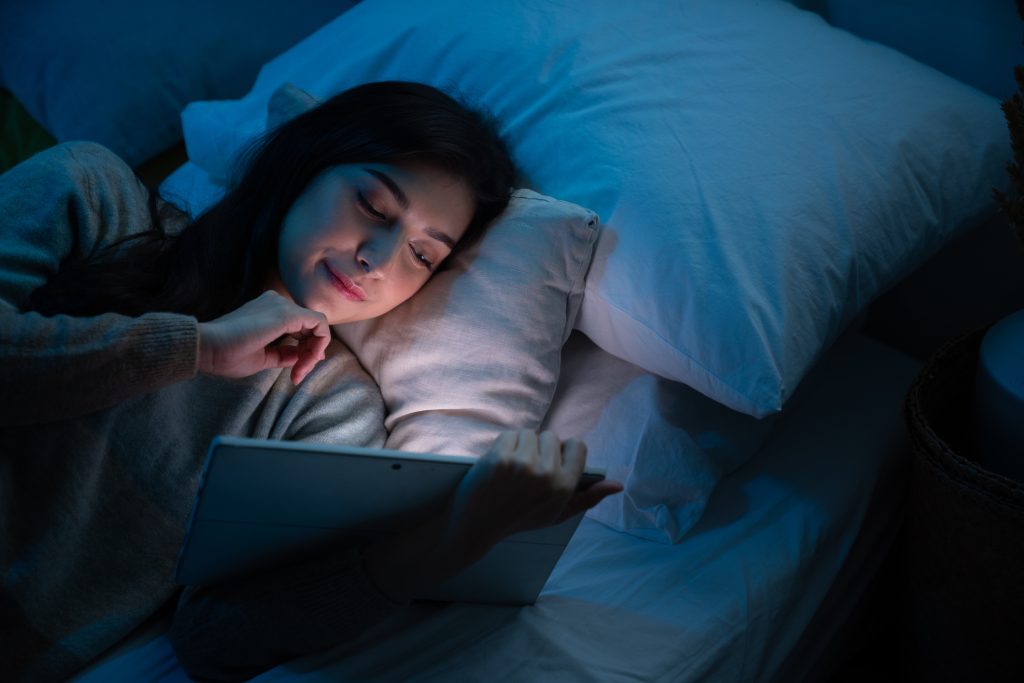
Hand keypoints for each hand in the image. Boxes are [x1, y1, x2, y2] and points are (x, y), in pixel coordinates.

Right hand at [196, 290, 329, 384]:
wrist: (208, 347)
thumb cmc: (227, 354)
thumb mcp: (262, 357)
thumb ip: (283, 354)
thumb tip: (301, 355)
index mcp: (269, 310)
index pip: (299, 328)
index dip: (305, 351)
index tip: (296, 372)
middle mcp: (277, 303)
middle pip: (310, 327)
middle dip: (310, 353)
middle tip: (298, 375)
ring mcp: (282, 306)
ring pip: (317, 326)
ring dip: (313, 353)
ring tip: (297, 373)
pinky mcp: (288, 313)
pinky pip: (320, 325)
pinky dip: (318, 345)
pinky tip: (304, 364)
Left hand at [362, 430, 621, 603]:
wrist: (476, 524)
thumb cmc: (519, 518)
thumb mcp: (556, 514)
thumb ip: (587, 498)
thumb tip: (617, 485)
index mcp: (564, 488)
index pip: (577, 446)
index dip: (563, 450)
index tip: (551, 459)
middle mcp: (547, 475)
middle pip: (552, 436)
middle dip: (539, 447)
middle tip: (526, 468)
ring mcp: (523, 465)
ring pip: (529, 433)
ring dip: (520, 445)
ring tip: (511, 468)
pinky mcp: (500, 457)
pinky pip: (509, 434)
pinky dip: (503, 445)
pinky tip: (498, 464)